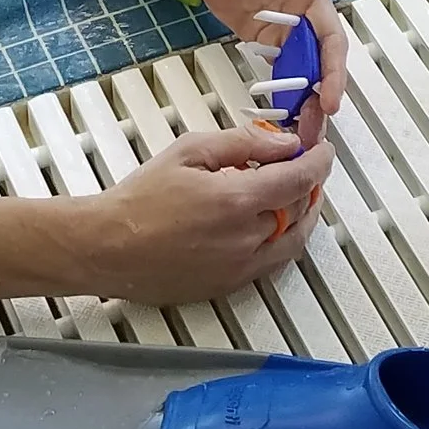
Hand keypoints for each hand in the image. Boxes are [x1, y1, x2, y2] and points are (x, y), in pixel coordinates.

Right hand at [91, 120, 336, 301]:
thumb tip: (282, 143)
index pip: (300, 179)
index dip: (319, 161)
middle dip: (308, 185)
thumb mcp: (189, 152)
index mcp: (237, 201)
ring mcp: (240, 267)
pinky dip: (281, 241)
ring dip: (301, 216)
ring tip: (294, 196)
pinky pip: (272, 263)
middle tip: (303, 166)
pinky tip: (269, 225)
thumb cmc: (138, 201)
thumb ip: (242, 144)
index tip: (322, 151)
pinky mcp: (229, 286)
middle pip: (299, 209)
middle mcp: (245, 239)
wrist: (107, 247)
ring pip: (292, 240)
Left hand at [182, 0, 346, 135]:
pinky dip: (286, 96)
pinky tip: (284, 122)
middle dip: (322, 95)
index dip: (334, 69)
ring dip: (306, 102)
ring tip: (302, 136)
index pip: (330, 36)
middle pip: (321, 61)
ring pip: (305, 72)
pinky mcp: (267, 41)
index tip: (330, 98)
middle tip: (315, 129)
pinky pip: (282, 73)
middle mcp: (304, 15)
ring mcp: (286, 30)